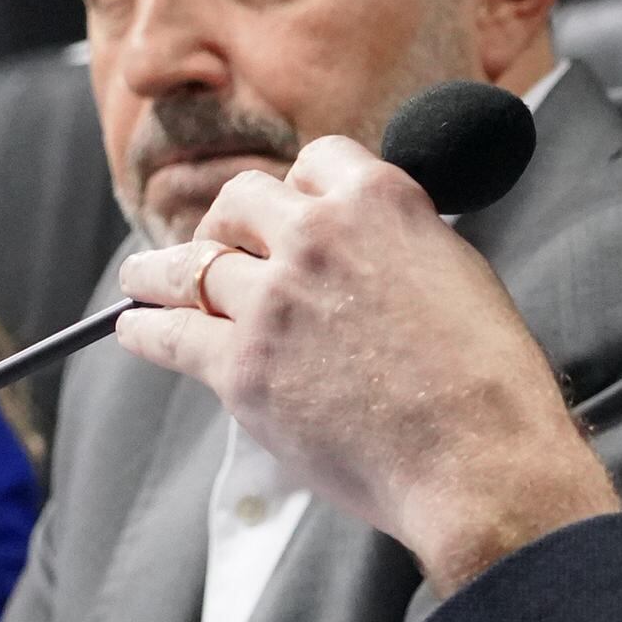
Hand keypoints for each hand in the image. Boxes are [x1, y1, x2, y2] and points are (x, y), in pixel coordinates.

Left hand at [117, 139, 619, 590]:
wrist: (480, 460)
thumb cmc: (488, 380)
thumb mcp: (456, 271)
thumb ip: (396, 244)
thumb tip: (361, 248)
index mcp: (379, 199)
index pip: (313, 161)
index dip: (295, 189)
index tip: (284, 212)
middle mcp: (316, 235)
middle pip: (240, 203)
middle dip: (228, 223)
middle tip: (218, 247)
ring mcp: (272, 301)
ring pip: (189, 264)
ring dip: (160, 271)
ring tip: (142, 279)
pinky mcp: (243, 367)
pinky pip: (169, 333)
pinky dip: (144, 327)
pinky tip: (133, 327)